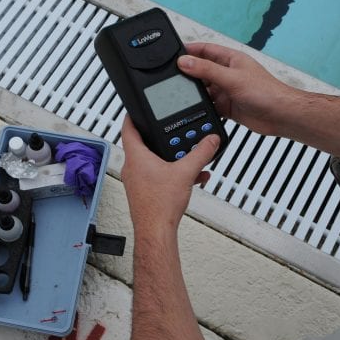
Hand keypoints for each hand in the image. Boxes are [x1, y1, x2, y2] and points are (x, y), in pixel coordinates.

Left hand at [120, 116, 220, 234]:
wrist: (156, 231)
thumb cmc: (159, 206)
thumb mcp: (186, 173)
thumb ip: (201, 153)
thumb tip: (210, 141)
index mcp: (136, 157)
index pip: (128, 128)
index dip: (133, 115)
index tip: (137, 108)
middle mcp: (132, 168)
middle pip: (143, 144)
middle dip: (160, 138)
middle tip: (170, 131)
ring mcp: (137, 181)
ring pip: (152, 161)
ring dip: (169, 157)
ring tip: (185, 156)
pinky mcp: (144, 192)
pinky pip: (157, 176)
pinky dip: (171, 173)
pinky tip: (190, 177)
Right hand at [179, 43, 292, 136]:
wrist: (280, 116)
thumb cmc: (267, 92)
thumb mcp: (231, 78)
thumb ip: (206, 70)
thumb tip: (185, 62)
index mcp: (231, 59)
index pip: (206, 50)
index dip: (190, 50)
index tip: (174, 53)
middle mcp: (228, 73)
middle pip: (202, 71)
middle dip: (189, 74)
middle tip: (173, 78)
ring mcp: (228, 90)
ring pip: (205, 90)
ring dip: (196, 93)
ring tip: (183, 95)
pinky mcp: (228, 106)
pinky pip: (210, 105)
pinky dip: (203, 108)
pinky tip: (196, 110)